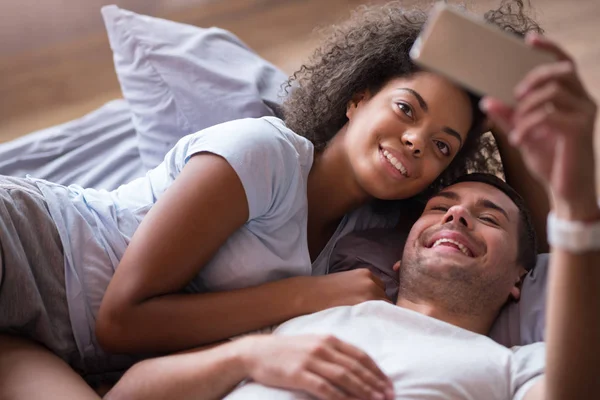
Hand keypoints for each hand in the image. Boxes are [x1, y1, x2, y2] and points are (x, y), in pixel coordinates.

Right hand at [239, 334, 394, 399]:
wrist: (256, 352)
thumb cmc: (286, 351)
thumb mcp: (312, 344)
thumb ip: (333, 352)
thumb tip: (357, 366)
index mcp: (328, 339)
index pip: (360, 355)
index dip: (376, 370)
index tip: (388, 384)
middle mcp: (322, 347)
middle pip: (355, 367)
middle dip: (374, 383)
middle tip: (388, 396)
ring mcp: (310, 360)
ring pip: (344, 378)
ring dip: (362, 391)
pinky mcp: (298, 374)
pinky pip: (324, 388)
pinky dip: (340, 398)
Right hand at [303, 269, 390, 312]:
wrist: (309, 294)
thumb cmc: (324, 291)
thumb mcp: (346, 281)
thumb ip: (361, 286)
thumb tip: (372, 300)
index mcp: (366, 273)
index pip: (381, 288)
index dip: (374, 298)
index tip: (364, 305)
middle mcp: (371, 282)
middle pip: (384, 298)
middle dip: (377, 306)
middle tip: (362, 314)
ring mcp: (369, 294)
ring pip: (383, 308)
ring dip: (376, 314)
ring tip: (361, 319)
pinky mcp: (365, 306)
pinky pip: (378, 316)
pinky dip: (373, 320)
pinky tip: (362, 323)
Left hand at [482, 33, 597, 219]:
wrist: (565, 190)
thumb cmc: (548, 160)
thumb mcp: (523, 134)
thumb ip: (507, 117)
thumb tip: (487, 101)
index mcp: (571, 98)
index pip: (564, 63)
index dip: (549, 48)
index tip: (529, 39)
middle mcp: (583, 102)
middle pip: (562, 71)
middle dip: (534, 77)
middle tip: (516, 94)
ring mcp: (584, 115)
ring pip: (554, 92)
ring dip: (527, 107)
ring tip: (515, 126)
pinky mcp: (580, 130)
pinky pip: (549, 115)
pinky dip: (527, 125)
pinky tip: (518, 139)